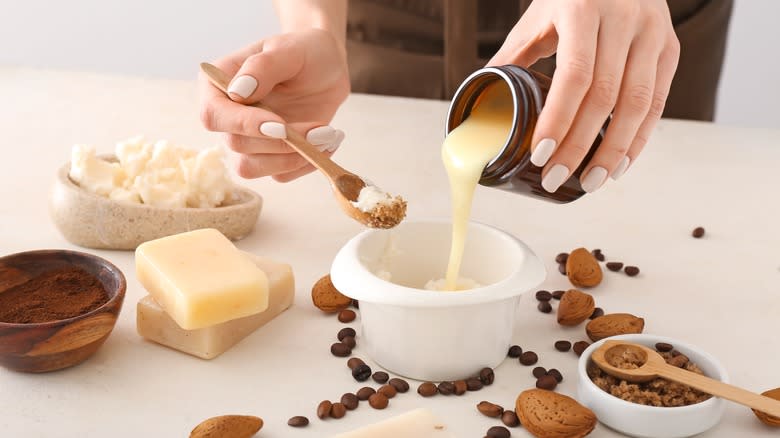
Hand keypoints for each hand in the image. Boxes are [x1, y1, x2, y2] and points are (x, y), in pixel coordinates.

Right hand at [199, 29, 350, 181]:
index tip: (281, 125)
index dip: (244, 125)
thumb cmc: (305, 51)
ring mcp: (247, 139)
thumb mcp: (289, 49)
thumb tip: (237, 91)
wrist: (327, 68)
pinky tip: (327, 142)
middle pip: (237, 146)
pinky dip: (306, 164)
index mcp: (217, 85)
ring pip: (253, 168)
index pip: (214, 115)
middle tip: (322, 130)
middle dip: (282, 143)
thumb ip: (263, 66)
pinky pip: (280, 175)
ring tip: (327, 136)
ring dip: (293, 158)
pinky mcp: (269, 156)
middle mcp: (227, 117)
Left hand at [489, 0, 679, 192]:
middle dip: (579, 146)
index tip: (540, 155)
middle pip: (605, 96)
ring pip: (637, 104)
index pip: (574, 75)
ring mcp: (652, 32)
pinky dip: (639, 138)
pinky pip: (658, 101)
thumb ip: (511, 57)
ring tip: (590, 182)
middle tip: (555, 178)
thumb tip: (479, 98)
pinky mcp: (670, 47)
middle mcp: (624, 18)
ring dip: (613, 151)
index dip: (558, 120)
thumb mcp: (537, 17)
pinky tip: (619, 163)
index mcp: (583, 8)